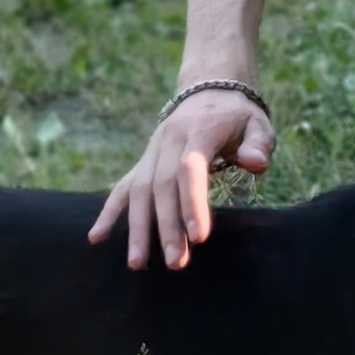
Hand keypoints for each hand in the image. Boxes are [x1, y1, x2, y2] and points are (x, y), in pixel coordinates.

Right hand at [88, 84, 274, 269]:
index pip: (190, 167)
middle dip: (166, 226)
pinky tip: (97, 237)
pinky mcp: (143, 162)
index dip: (192, 201)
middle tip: (174, 262)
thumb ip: (258, 143)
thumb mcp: (257, 123)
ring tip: (137, 264)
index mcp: (199, 130)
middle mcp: (169, 139)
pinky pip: (123, 187)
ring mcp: (152, 151)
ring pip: (139, 190)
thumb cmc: (237, 116)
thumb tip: (254, 163)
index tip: (198, 236)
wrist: (208, 90)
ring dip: (137, 227)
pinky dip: (109, 212)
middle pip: (162, 185)